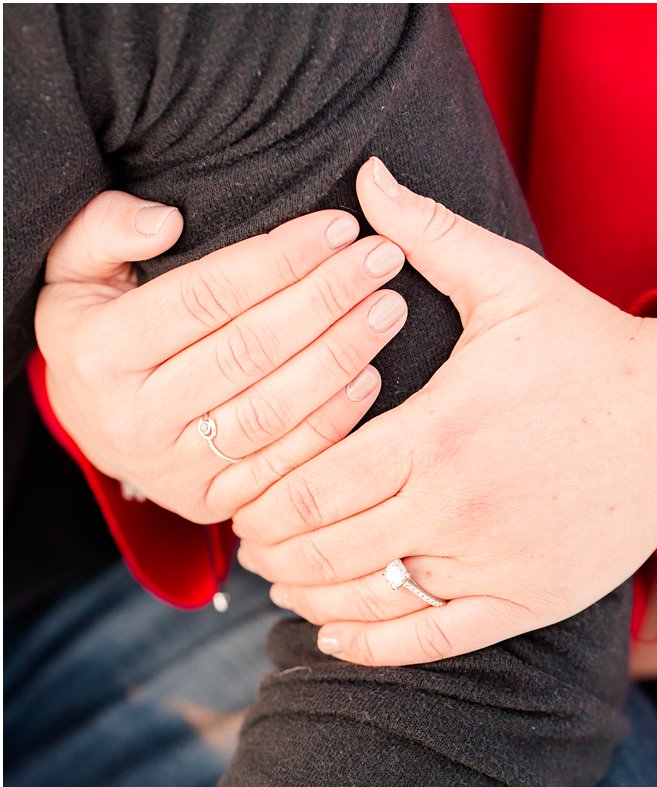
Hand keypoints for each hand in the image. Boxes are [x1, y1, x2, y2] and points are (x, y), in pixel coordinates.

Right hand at [35, 190, 409, 523]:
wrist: (89, 427)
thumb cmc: (95, 332)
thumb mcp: (74, 271)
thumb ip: (104, 229)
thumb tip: (165, 221)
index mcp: (100, 353)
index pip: (207, 295)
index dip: (279, 258)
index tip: (339, 226)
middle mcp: (137, 417)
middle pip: (251, 350)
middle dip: (327, 298)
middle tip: (382, 260)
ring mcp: (178, 469)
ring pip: (276, 409)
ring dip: (343, 355)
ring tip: (388, 308)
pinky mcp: (217, 501)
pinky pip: (289, 461)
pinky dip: (336, 419)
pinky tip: (371, 373)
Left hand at [234, 157, 656, 665]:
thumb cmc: (592, 350)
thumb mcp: (513, 285)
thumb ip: (430, 234)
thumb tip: (366, 174)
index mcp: (439, 433)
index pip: (308, 484)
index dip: (259, 495)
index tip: (245, 486)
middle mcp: (459, 509)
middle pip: (321, 550)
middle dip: (272, 546)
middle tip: (254, 532)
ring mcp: (494, 564)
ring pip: (366, 603)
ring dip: (308, 594)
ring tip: (289, 574)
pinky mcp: (526, 600)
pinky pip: (429, 642)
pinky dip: (370, 645)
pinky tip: (335, 633)